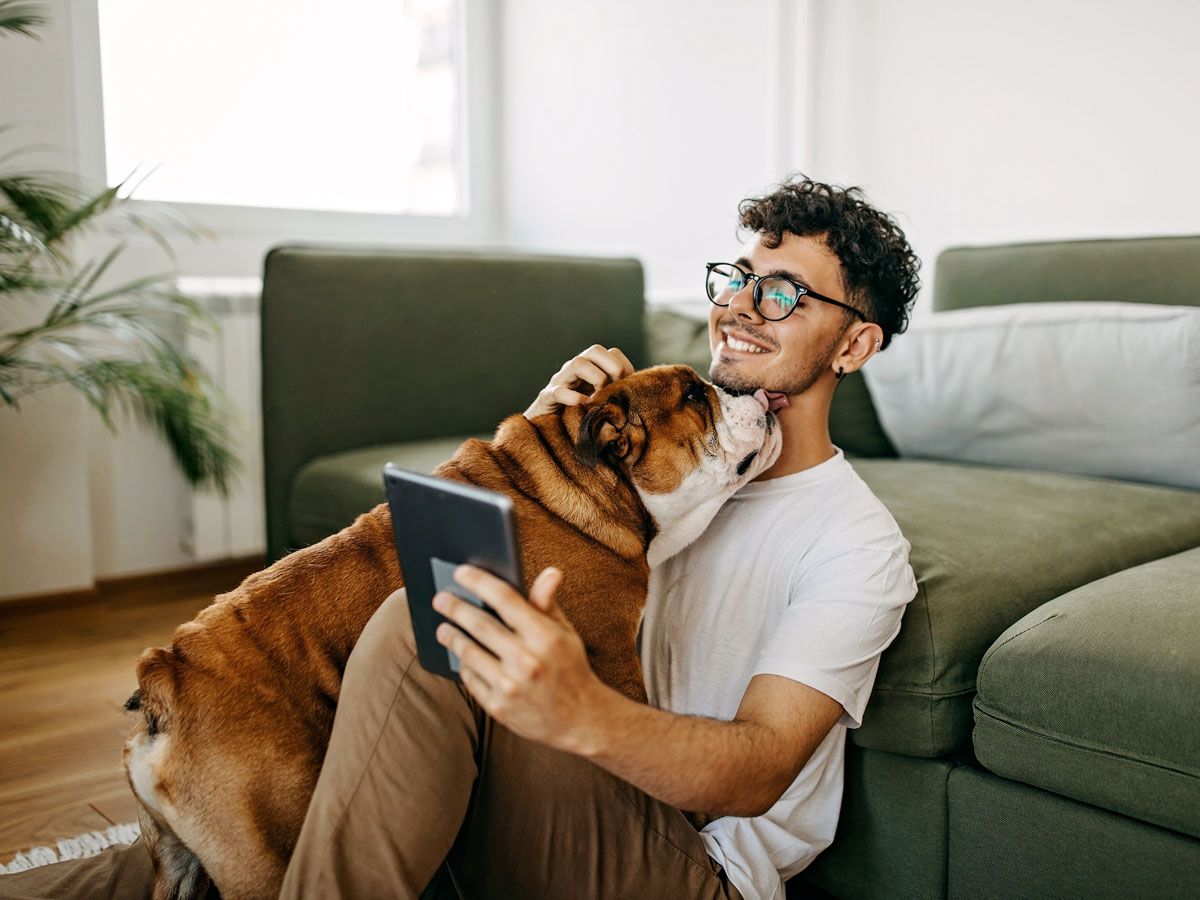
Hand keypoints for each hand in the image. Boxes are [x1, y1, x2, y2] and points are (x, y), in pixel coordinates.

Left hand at [433, 564, 607, 750]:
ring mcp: (510, 686)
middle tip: (440, 598)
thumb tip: (550, 572)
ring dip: (452, 636)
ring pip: (469, 652)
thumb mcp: (565, 633)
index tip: (461, 572)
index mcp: (545, 636)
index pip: (505, 599)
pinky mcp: (498, 707)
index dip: (479, 582)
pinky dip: (463, 664)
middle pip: (479, 624)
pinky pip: (470, 679)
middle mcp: (526, 660)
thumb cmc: (571, 668)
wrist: (581, 719)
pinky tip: (461, 656)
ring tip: (443, 628)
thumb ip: (548, 604)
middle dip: (455, 608)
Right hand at [523, 344, 634, 418]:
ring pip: (577, 363)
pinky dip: (573, 398)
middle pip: (594, 350)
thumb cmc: (580, 418)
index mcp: (589, 369)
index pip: (611, 353)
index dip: (623, 367)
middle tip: (614, 390)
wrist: (546, 434)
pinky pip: (558, 391)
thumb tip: (640, 398)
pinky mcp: (546, 398)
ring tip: (598, 399)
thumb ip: (616, 397)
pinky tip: (584, 407)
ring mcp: (559, 381)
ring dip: (595, 379)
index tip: (627, 387)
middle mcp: (574, 370)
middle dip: (611, 368)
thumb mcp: (601, 405)